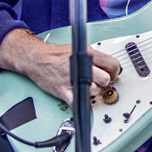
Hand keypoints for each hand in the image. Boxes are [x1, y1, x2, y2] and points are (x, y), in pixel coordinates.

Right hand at [0, 28, 121, 107]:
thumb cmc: (57, 55)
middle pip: (105, 80)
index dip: (114, 72)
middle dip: (104, 82)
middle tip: (99, 82)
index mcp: (88, 55)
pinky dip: (80, 102)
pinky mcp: (63, 91)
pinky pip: (78, 101)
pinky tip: (78, 95)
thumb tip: (108, 67)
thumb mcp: (79, 49)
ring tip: (86, 87)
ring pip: (94, 92)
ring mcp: (72, 80)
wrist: (37, 59)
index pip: (113, 65)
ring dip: (92, 92)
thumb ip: (94, 57)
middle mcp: (82, 67)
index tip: (111, 75)